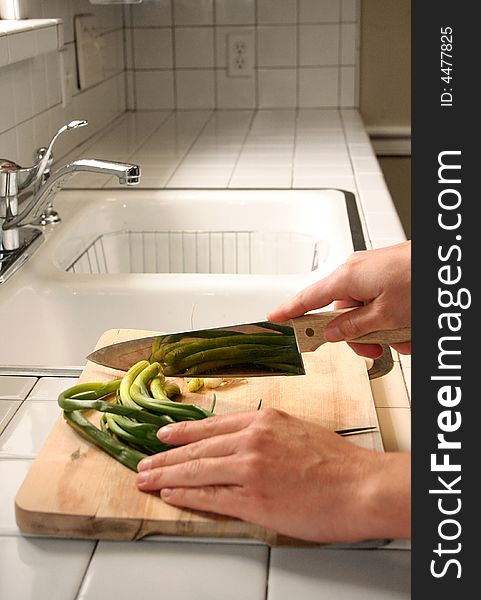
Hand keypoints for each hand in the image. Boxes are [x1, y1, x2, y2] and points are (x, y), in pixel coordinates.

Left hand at [136, 409, 409, 542]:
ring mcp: (250, 470)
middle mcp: (252, 440)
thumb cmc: (338, 463)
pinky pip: (210, 496)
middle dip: (166, 456)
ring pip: (196, 470)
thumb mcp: (297, 431)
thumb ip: (266, 434)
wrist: (362, 487)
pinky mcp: (253, 500)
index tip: (164, 435)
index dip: (183, 431)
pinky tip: (171, 494)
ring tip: (146, 478)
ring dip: (166, 475)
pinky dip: (186, 495)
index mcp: (264, 421)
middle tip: (144, 461)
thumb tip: (242, 443)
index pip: (212, 425)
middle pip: (198, 447)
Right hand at [268, 241, 410, 358]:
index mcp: (346, 278)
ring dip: (383, 331)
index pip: (308, 298)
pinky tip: (410, 326)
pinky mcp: (389, 276)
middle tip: (374, 348)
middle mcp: (356, 273)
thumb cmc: (418, 278)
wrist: (445, 262)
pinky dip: (394, 320)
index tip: (274, 318)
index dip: (289, 311)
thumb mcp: (385, 315)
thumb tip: (333, 332)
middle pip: (342, 314)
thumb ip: (355, 327)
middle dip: (359, 336)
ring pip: (366, 314)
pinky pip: (382, 305)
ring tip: (404, 335)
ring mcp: (373, 274)